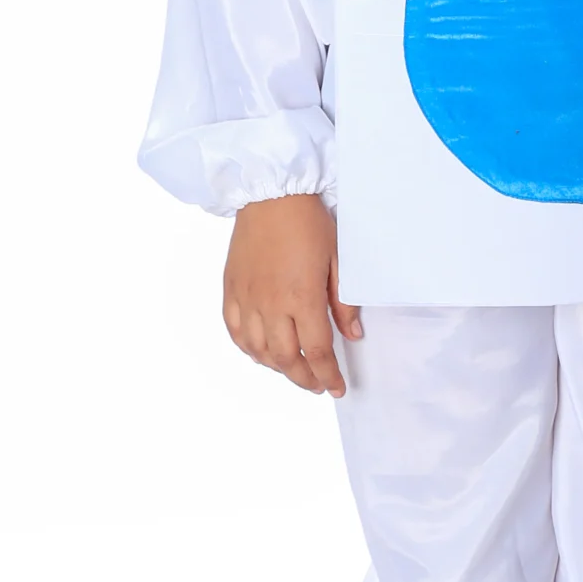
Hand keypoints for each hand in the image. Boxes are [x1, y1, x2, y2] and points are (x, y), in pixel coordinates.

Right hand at [222, 195, 361, 396]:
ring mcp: (247, 298)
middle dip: (304, 378)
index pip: (318, 351)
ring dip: (277, 367)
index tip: (336, 387)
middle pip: (286, 359)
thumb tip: (352, 334)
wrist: (271, 194)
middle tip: (317, 384)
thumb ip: (343, 302)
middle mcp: (271, 304)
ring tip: (294, 368)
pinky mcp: (231, 289)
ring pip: (258, 351)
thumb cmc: (308, 222)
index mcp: (302, 297)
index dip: (328, 375)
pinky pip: (235, 331)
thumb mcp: (339, 259)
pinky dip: (249, 349)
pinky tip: (261, 352)